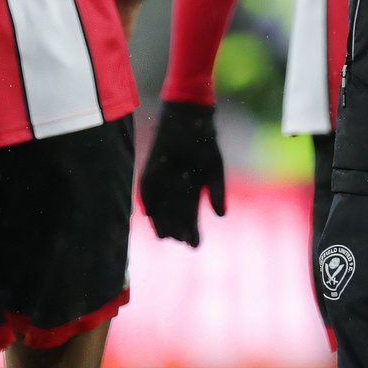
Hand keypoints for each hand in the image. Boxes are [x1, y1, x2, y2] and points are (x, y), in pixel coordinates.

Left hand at [139, 101, 226, 246]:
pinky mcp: (149, 174)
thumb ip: (218, 192)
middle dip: (177, 231)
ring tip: (165, 234)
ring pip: (159, 210)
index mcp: (191, 194)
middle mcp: (175, 192)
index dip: (192, 233)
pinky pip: (146, 192)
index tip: (195, 245)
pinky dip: (147, 203)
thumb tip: (222, 215)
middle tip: (181, 240)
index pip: (190, 220)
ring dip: (161, 222)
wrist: (189, 122)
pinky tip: (149, 214)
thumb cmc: (205, 146)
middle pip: (174, 219)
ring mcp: (161, 184)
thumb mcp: (216, 170)